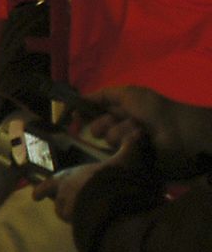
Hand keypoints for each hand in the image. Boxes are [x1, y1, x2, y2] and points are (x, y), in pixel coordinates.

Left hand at [32, 127, 143, 222]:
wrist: (114, 200)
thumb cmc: (113, 177)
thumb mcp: (123, 160)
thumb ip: (128, 147)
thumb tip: (138, 132)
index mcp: (69, 179)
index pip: (49, 185)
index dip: (42, 190)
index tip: (34, 197)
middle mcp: (65, 195)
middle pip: (59, 205)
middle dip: (65, 206)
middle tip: (75, 207)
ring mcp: (70, 211)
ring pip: (68, 217)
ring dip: (75, 216)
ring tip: (89, 216)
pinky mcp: (79, 225)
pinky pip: (80, 227)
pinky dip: (85, 226)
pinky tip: (97, 225)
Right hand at [82, 85, 211, 177]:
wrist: (177, 130)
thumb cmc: (153, 108)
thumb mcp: (127, 93)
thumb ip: (102, 95)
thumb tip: (78, 101)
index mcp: (118, 112)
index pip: (93, 113)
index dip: (82, 114)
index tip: (73, 115)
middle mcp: (119, 127)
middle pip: (95, 128)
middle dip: (105, 122)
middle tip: (119, 119)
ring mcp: (125, 144)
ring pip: (107, 138)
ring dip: (122, 131)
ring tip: (139, 129)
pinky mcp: (130, 158)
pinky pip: (118, 150)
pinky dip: (129, 141)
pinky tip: (141, 139)